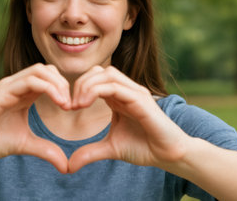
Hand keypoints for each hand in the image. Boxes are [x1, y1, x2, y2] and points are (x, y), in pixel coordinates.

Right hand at [0, 63, 70, 172]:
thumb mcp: (26, 145)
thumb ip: (46, 150)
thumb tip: (66, 166)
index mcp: (24, 93)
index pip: (50, 77)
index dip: (64, 88)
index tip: (72, 108)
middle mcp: (17, 85)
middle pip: (48, 70)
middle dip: (64, 84)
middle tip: (71, 105)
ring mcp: (9, 85)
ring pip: (40, 70)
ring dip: (58, 84)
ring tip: (65, 103)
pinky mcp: (2, 91)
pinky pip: (29, 81)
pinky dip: (48, 88)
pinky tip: (58, 101)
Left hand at [68, 66, 190, 172]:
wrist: (168, 155)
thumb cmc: (143, 147)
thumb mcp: (110, 149)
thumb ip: (90, 152)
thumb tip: (69, 166)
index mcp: (118, 97)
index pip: (95, 78)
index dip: (78, 87)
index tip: (68, 107)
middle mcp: (126, 90)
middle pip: (98, 71)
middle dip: (80, 83)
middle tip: (70, 105)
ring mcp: (135, 92)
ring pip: (106, 74)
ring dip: (87, 85)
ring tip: (77, 104)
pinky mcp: (141, 99)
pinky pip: (115, 86)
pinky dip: (96, 91)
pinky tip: (85, 104)